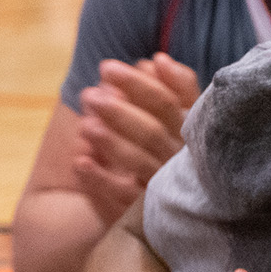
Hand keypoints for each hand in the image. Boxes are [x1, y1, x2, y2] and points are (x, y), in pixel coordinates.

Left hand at [71, 54, 200, 226]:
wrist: (185, 209)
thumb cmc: (177, 147)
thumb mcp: (181, 115)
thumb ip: (176, 87)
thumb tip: (157, 60)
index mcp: (191, 130)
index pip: (168, 102)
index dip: (138, 84)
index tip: (106, 68)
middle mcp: (182, 158)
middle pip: (153, 131)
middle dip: (120, 111)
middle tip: (90, 96)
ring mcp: (167, 185)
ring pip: (140, 161)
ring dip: (112, 142)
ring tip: (85, 125)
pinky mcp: (148, 210)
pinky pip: (124, 195)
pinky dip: (101, 179)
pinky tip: (79, 162)